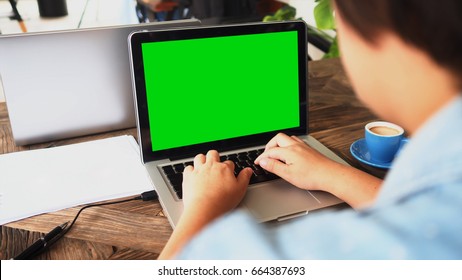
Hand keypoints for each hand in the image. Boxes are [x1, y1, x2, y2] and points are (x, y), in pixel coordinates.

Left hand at [182, 150, 252, 218]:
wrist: (204, 209)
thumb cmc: (223, 201)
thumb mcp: (240, 190)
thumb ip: (245, 178)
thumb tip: (248, 170)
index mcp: (224, 168)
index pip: (229, 163)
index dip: (230, 168)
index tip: (229, 174)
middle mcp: (211, 166)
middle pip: (213, 154)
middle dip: (215, 157)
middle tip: (216, 166)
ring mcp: (198, 170)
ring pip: (199, 157)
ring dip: (202, 160)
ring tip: (204, 167)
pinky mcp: (188, 177)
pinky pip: (188, 167)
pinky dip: (191, 170)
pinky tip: (194, 175)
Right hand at [255, 133, 381, 207]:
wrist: (331, 175)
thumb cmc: (312, 176)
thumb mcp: (288, 174)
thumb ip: (274, 166)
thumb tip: (263, 161)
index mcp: (288, 151)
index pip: (270, 151)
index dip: (261, 157)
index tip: (257, 162)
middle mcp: (295, 145)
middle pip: (277, 138)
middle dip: (269, 146)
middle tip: (266, 155)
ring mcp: (303, 146)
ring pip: (287, 138)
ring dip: (279, 143)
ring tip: (276, 152)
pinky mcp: (309, 149)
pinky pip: (295, 141)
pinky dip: (288, 144)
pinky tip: (290, 152)